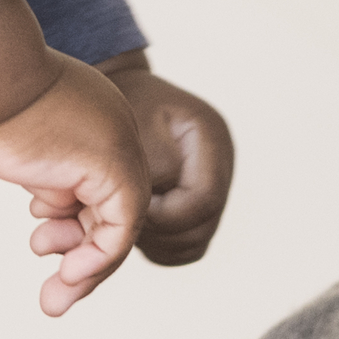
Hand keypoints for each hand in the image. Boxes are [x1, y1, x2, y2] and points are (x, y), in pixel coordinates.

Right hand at [0, 50, 151, 315]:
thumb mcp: (10, 135)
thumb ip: (34, 163)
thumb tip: (40, 201)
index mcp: (88, 115)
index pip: (95, 183)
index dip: (73, 224)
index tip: (38, 240)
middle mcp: (111, 129)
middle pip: (108, 207)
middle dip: (81, 256)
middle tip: (54, 296)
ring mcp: (118, 146)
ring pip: (117, 226)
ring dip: (86, 273)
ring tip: (53, 304)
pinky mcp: (115, 167)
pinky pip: (119, 230)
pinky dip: (96, 261)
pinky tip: (66, 277)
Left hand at [103, 55, 234, 265]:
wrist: (118, 92)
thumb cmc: (121, 104)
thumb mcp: (134, 124)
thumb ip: (152, 167)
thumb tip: (155, 215)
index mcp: (213, 138)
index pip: (204, 200)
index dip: (166, 217)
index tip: (130, 211)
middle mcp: (220, 166)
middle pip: (202, 227)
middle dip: (159, 235)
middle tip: (120, 224)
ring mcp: (210, 187)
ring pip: (193, 242)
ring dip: (157, 245)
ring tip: (122, 225)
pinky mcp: (193, 204)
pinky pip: (182, 244)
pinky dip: (157, 246)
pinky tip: (129, 229)